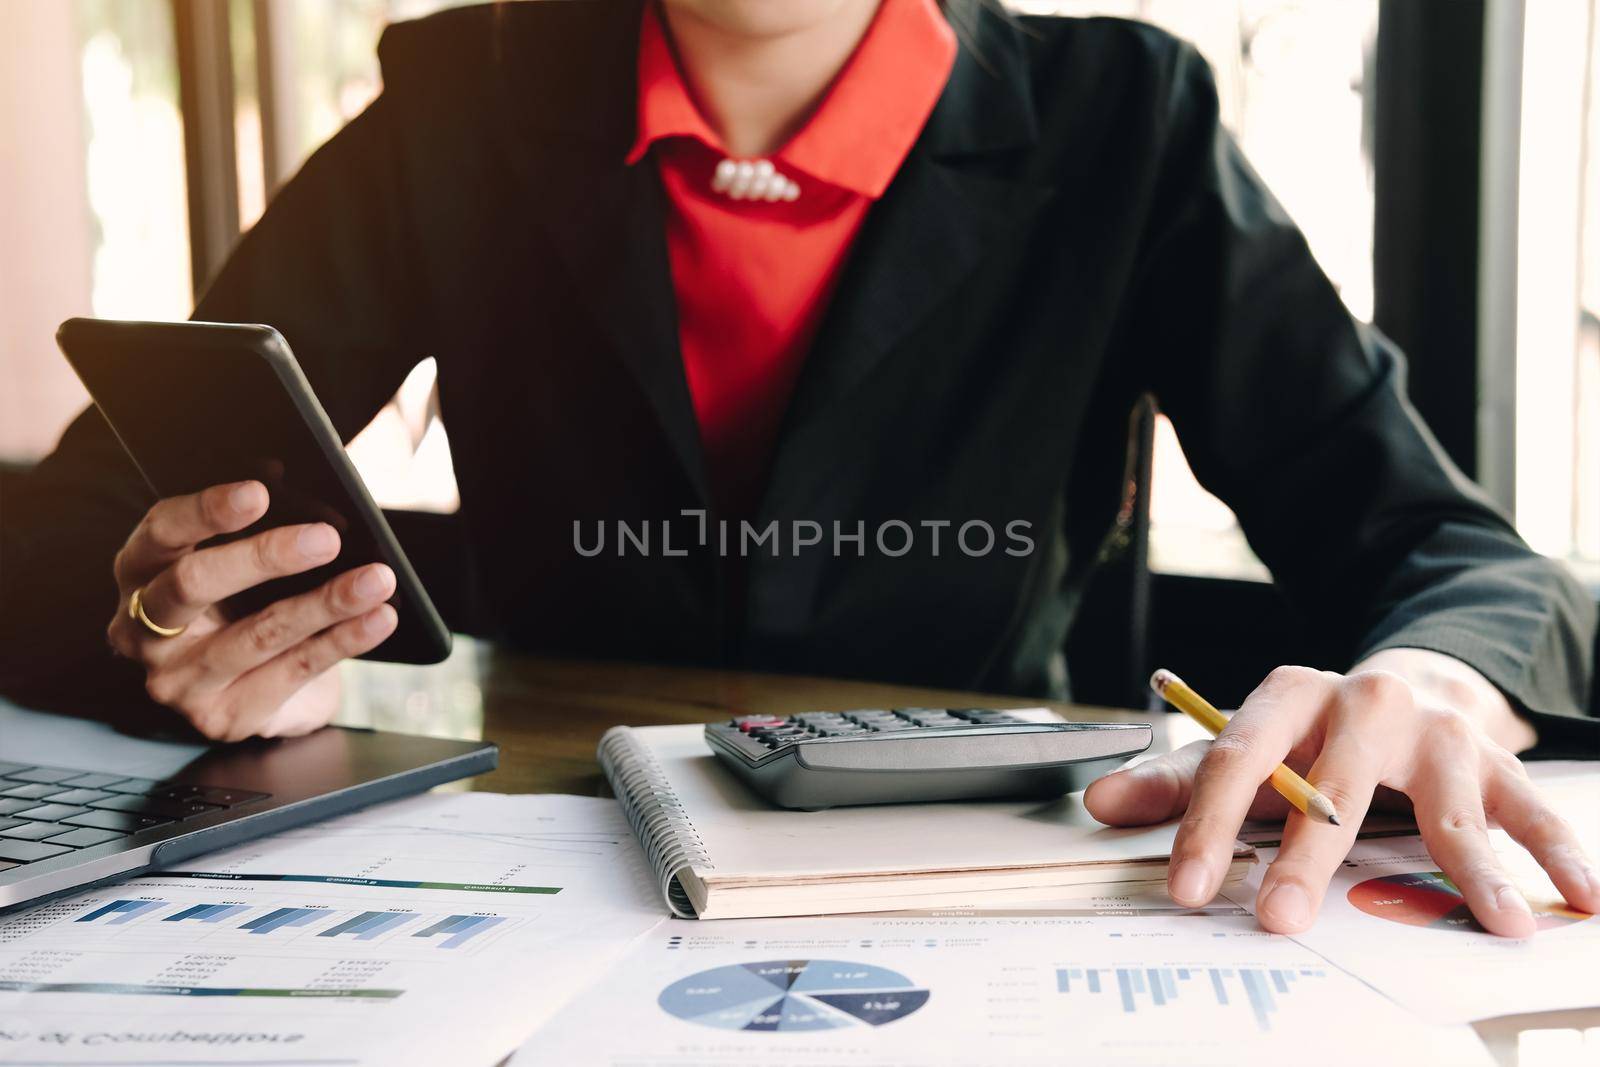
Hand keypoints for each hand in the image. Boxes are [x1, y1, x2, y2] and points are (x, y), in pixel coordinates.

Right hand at [106, 480, 397, 740]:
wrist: (256, 689)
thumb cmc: (242, 606)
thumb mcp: (237, 564)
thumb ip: (253, 526)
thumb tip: (288, 478)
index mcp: (140, 572)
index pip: (162, 532)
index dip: (206, 511)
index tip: (258, 492)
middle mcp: (143, 630)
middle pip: (195, 584)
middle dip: (265, 557)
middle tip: (326, 539)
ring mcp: (179, 680)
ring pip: (258, 634)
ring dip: (326, 603)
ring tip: (376, 580)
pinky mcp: (222, 716)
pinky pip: (293, 671)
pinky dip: (343, 641)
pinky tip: (377, 619)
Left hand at [1084, 652, 1599, 936]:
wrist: (1406, 682)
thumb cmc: (1310, 732)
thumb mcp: (1243, 746)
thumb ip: (1175, 782)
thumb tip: (1097, 805)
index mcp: (1287, 695)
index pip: (1238, 761)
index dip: (1206, 826)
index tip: (1186, 887)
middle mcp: (1362, 701)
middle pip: (1332, 787)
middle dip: (1308, 861)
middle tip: (1283, 922)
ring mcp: (1434, 729)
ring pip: (1446, 802)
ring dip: (1473, 868)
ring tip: (1497, 922)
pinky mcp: (1490, 756)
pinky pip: (1528, 809)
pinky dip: (1557, 852)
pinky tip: (1580, 897)